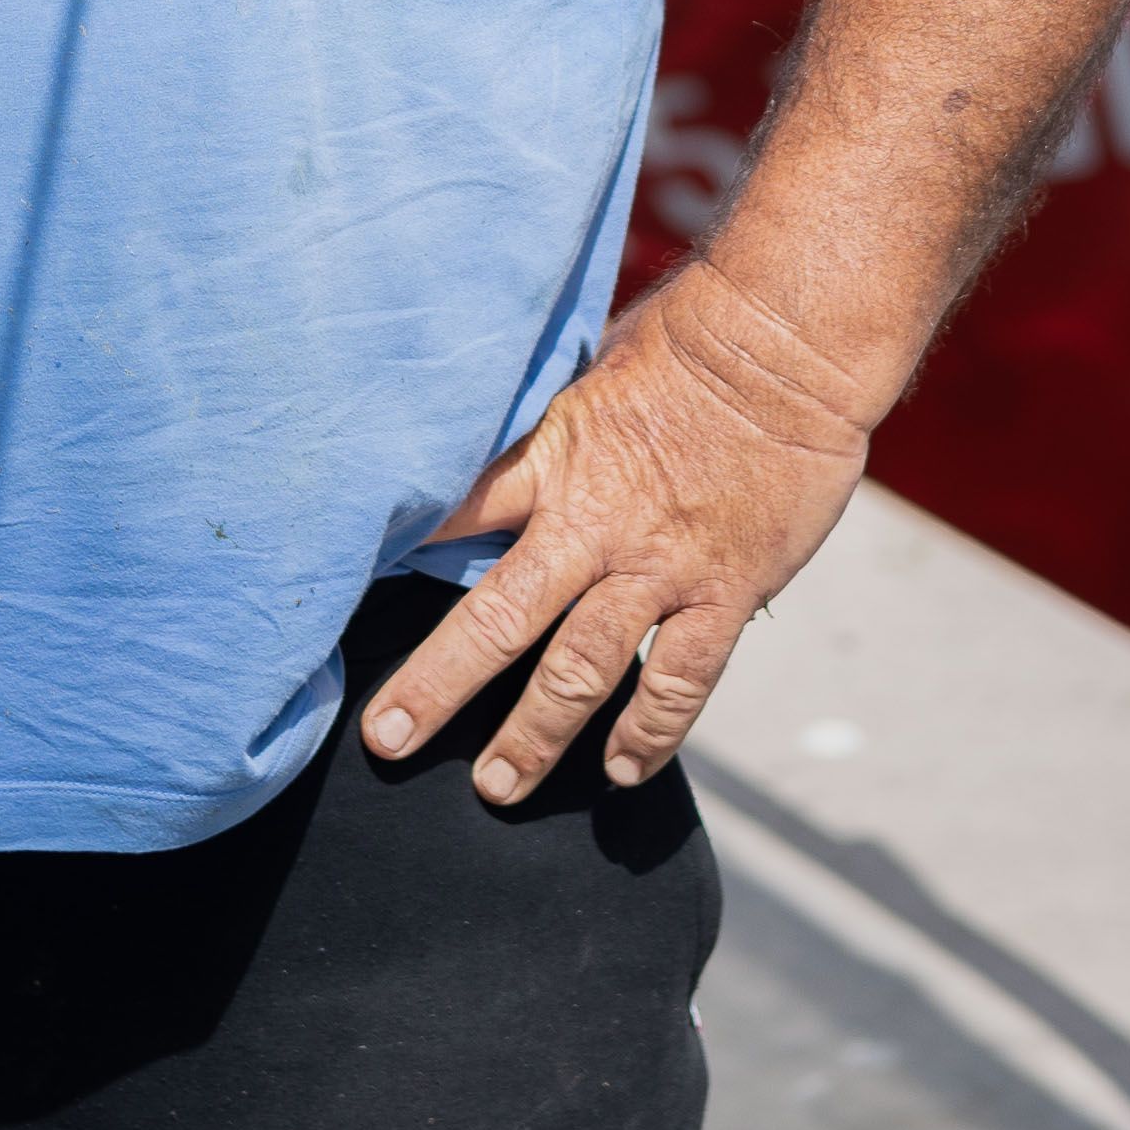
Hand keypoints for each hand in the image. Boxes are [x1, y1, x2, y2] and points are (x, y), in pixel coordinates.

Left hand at [365, 249, 884, 800]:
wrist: (788, 344)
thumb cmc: (688, 342)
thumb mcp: (589, 377)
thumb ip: (545, 435)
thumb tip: (494, 459)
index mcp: (553, 459)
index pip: (455, 516)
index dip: (396, 558)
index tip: (341, 601)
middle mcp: (595, 524)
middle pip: (498, 619)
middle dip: (437, 686)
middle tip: (388, 738)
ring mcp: (659, 567)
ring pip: (581, 670)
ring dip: (534, 735)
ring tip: (496, 786)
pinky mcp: (723, 592)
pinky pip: (680, 681)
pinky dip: (650, 734)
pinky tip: (622, 770)